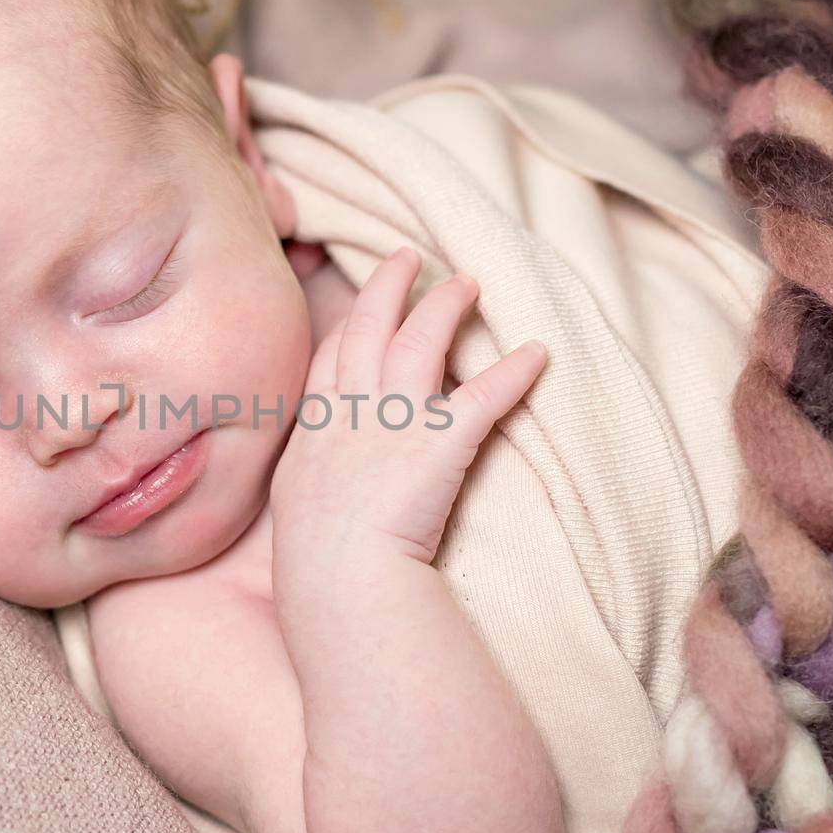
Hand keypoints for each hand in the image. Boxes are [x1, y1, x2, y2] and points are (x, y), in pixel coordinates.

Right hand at [270, 246, 546, 569]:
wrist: (339, 575)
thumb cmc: (316, 561)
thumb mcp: (295, 505)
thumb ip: (309, 479)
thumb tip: (314, 485)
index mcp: (317, 427)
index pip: (332, 356)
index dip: (351, 324)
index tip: (365, 307)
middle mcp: (353, 410)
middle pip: (369, 327)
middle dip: (389, 287)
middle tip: (407, 257)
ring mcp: (395, 420)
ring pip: (421, 340)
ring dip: (445, 306)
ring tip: (468, 282)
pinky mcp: (442, 441)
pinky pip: (484, 395)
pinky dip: (513, 371)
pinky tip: (537, 352)